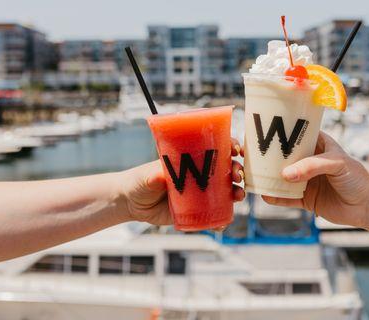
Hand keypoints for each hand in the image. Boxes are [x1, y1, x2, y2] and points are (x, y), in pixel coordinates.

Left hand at [116, 138, 244, 226]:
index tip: (236, 149)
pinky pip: (214, 215)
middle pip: (225, 169)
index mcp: (191, 158)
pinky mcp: (196, 212)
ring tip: (238, 196)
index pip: (215, 148)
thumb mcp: (145, 177)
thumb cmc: (138, 182)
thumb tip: (158, 176)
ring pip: (225, 191)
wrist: (130, 204)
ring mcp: (199, 193)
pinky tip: (224, 222)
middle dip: (237, 170)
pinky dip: (222, 219)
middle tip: (238, 175)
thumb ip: (151, 177)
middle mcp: (199, 174)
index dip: (229, 146)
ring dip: (236, 192)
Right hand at [262, 131, 368, 227]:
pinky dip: (275, 197)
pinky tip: (265, 194)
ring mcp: (306, 180)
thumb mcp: (337, 164)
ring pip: (282, 177)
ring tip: (253, 174)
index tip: (260, 131)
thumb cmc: (358, 177)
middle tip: (251, 154)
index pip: (294, 134)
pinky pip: (286, 198)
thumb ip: (312, 166)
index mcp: (317, 144)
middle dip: (267, 156)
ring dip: (268, 176)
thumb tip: (285, 175)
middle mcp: (309, 161)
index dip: (278, 132)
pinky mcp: (306, 199)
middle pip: (283, 156)